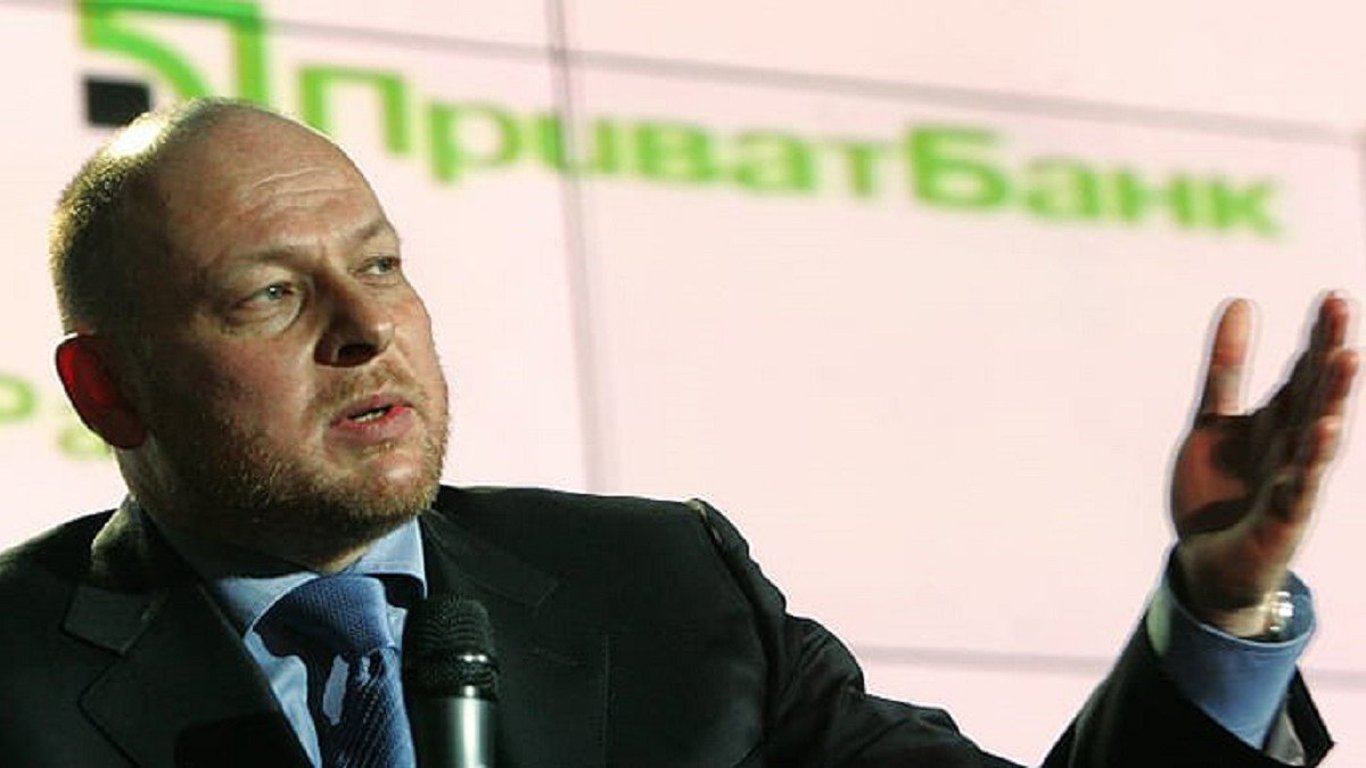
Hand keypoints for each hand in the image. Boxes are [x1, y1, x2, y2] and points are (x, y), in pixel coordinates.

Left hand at [1171, 295, 1357, 635]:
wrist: (1206, 564)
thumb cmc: (1220, 492)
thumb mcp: (1213, 420)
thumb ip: (1227, 368)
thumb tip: (1242, 300)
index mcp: (1278, 423)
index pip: (1303, 374)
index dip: (1316, 337)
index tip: (1332, 296)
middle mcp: (1292, 449)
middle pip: (1313, 394)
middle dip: (1327, 352)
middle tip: (1341, 305)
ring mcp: (1291, 485)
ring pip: (1315, 436)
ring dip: (1331, 398)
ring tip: (1347, 357)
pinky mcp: (1280, 521)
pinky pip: (1297, 488)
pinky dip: (1309, 461)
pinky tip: (1322, 430)